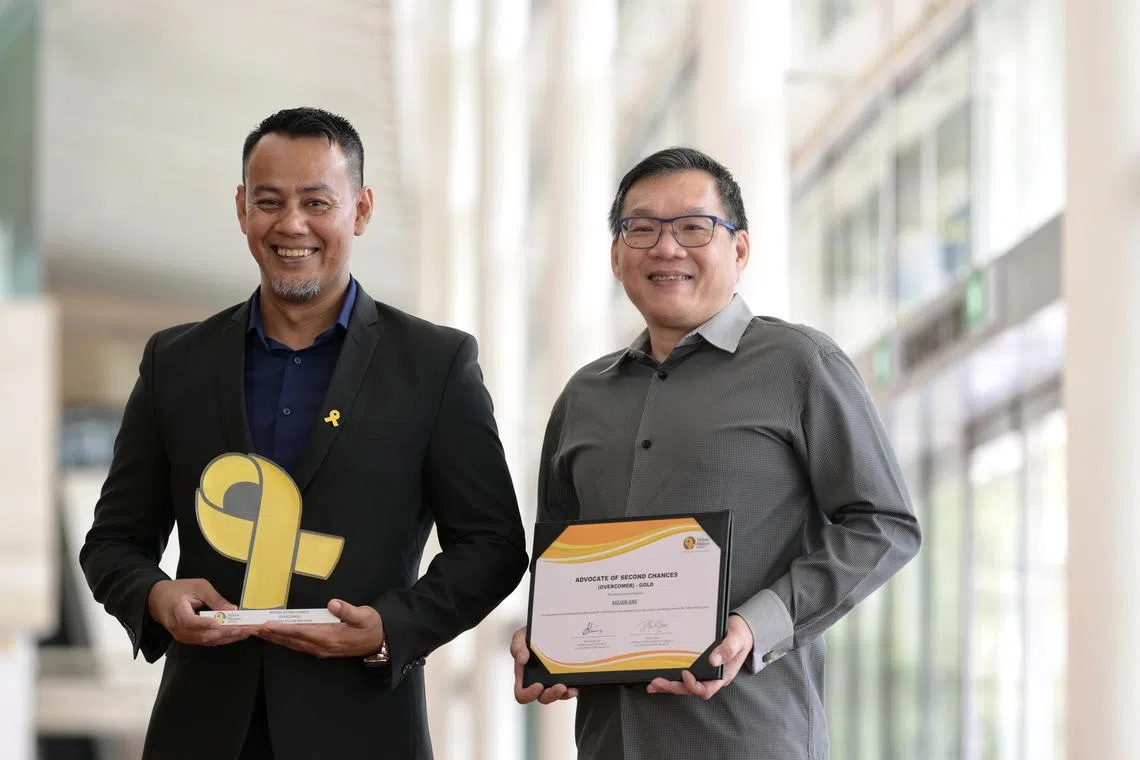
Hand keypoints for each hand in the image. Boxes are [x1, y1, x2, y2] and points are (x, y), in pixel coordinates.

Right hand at [147, 578, 254, 645]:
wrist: (158, 600)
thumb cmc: (177, 591)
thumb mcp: (198, 587)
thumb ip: (215, 599)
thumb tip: (232, 610)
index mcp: (177, 611)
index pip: (189, 621)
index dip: (204, 623)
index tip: (219, 622)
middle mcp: (178, 628)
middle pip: (202, 634)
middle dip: (225, 632)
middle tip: (244, 628)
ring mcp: (183, 636)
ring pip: (206, 640)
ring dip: (227, 637)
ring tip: (244, 632)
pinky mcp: (189, 639)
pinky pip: (206, 641)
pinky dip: (222, 639)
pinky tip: (235, 635)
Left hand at [255, 599, 383, 658]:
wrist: (378, 642)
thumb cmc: (371, 627)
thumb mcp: (364, 616)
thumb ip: (348, 611)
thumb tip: (332, 604)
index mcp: (330, 637)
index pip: (301, 631)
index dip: (283, 628)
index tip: (267, 624)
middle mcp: (321, 646)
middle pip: (291, 640)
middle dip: (271, 634)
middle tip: (252, 627)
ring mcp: (320, 649)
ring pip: (292, 644)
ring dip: (275, 638)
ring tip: (259, 631)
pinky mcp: (320, 649)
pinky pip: (298, 645)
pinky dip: (285, 640)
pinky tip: (277, 636)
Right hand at [511, 626, 577, 703]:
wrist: (552, 627)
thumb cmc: (533, 634)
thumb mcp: (522, 635)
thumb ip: (517, 645)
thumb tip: (522, 659)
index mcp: (524, 675)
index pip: (521, 693)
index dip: (528, 694)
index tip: (538, 685)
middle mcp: (538, 681)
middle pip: (543, 697)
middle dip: (552, 695)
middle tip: (560, 687)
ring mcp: (552, 681)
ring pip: (557, 696)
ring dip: (564, 694)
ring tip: (570, 688)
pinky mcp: (565, 678)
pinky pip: (569, 689)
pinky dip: (572, 689)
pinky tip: (576, 686)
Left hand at [646, 614, 753, 700]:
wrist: (740, 631)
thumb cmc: (740, 637)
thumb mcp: (737, 640)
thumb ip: (727, 649)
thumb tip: (712, 660)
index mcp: (721, 677)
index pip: (706, 690)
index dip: (693, 686)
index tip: (685, 673)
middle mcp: (710, 678)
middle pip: (690, 690)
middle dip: (672, 687)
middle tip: (657, 682)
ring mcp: (703, 674)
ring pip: (684, 686)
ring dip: (668, 686)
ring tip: (652, 684)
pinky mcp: (696, 667)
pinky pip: (682, 676)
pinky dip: (670, 677)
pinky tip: (658, 676)